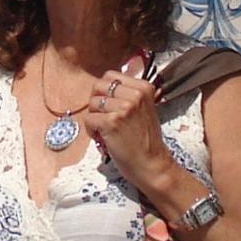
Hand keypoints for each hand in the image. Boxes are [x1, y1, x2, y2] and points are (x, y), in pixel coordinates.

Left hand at [81, 61, 177, 190]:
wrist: (152, 165)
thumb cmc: (145, 141)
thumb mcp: (144, 109)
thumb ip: (128, 95)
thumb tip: (103, 88)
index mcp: (144, 87)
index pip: (110, 76)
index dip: (105, 91)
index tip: (109, 105)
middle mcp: (135, 94)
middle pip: (98, 86)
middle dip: (97, 102)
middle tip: (104, 117)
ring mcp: (124, 107)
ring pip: (92, 102)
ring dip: (94, 117)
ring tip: (104, 130)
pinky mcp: (112, 122)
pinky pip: (89, 119)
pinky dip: (92, 130)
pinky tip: (102, 138)